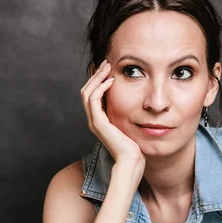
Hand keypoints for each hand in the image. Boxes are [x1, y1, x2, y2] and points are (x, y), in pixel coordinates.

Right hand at [81, 59, 145, 173]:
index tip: (108, 68)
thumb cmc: (133, 144)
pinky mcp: (98, 123)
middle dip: (96, 74)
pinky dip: (100, 88)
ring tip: (107, 67)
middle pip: (86, 90)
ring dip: (97, 77)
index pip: (91, 94)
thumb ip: (126, 112)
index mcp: (99, 119)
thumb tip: (136, 100)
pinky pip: (93, 100)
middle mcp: (93, 119)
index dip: (97, 79)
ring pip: (87, 92)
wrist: (131, 160)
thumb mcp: (129, 124)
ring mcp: (94, 121)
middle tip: (106, 62)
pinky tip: (111, 81)